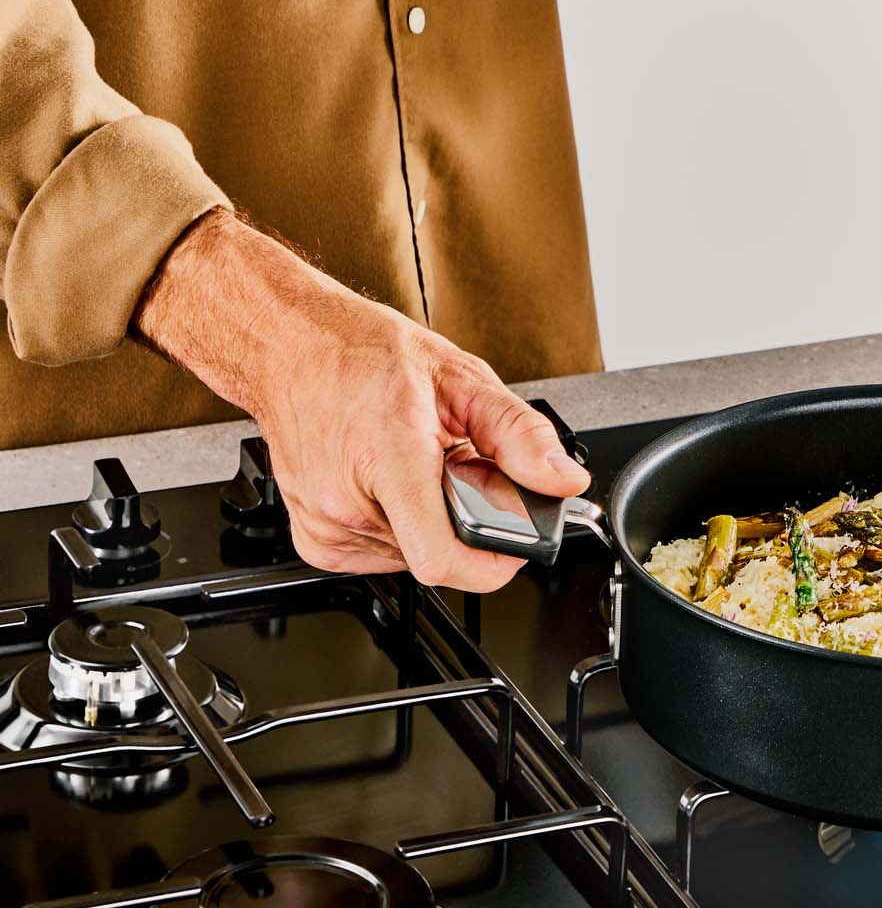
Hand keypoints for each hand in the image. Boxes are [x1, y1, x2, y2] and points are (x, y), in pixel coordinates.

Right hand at [134, 210, 590, 589]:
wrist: (292, 347)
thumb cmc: (365, 356)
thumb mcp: (462, 380)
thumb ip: (522, 436)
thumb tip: (563, 479)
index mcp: (388, 461)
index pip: (443, 559)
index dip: (493, 560)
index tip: (515, 540)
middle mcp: (347, 505)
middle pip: (438, 553)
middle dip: (466, 521)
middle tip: (459, 470)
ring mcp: (326, 527)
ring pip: (412, 555)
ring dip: (432, 521)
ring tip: (419, 467)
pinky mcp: (315, 541)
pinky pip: (382, 554)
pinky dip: (402, 525)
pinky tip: (392, 482)